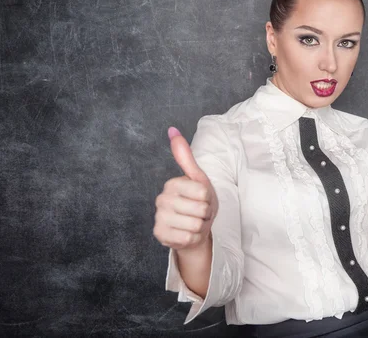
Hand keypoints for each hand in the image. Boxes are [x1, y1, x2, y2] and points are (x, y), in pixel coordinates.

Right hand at [153, 127, 218, 250]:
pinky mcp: (160, 235)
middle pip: (200, 209)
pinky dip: (194, 237)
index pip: (202, 191)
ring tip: (195, 222)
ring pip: (195, 225)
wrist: (194, 228)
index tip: (202, 198)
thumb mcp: (198, 178)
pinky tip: (188, 233)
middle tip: (199, 213)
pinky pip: (188, 238)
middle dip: (205, 213)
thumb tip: (173, 129)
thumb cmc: (198, 202)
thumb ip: (185, 156)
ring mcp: (159, 218)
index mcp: (172, 184)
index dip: (208, 198)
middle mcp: (161, 200)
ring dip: (200, 226)